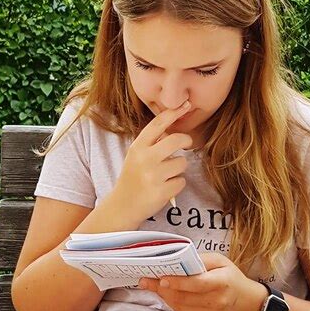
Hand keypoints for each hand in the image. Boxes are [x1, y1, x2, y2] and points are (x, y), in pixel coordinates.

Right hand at [112, 100, 192, 222]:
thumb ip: (152, 141)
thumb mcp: (136, 154)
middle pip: (177, 140)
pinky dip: (176, 185)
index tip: (186, 104)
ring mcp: (153, 176)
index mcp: (138, 146)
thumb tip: (173, 123)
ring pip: (182, 163)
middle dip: (186, 140)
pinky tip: (164, 188)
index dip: (174, 112)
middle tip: (186, 144)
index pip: (158, 124)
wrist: (123, 206)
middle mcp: (145, 159)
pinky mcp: (161, 192)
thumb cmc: (134, 176)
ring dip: (178, 168)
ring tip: (165, 175)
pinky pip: (181, 181)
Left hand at [138, 253, 266, 310]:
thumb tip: (179, 259)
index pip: (196, 284)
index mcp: (222, 283)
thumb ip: (201, 259)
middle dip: (162, 289)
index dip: (177, 282)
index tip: (160, 278)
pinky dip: (175, 305)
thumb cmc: (233, 280)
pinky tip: (171, 296)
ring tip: (155, 286)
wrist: (250, 307)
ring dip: (165, 297)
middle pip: (183, 297)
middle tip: (147, 280)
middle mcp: (217, 303)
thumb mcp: (222, 262)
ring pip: (180, 308)